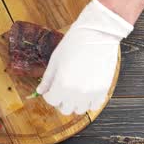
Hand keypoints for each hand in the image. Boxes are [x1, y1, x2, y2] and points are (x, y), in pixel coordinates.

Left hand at [37, 0, 132, 114]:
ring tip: (75, 92)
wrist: (98, 34)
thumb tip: (40, 91)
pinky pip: (94, 106)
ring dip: (75, 103)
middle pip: (65, 109)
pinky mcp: (103, 90)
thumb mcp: (55, 60)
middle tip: (62, 91)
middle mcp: (76, 93)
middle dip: (61, 101)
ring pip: (80, 110)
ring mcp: (91, 93)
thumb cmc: (74, 43)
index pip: (52, 101)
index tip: (51, 89)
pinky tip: (87, 93)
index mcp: (62, 84)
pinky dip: (89, 103)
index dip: (49, 95)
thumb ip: (47, 79)